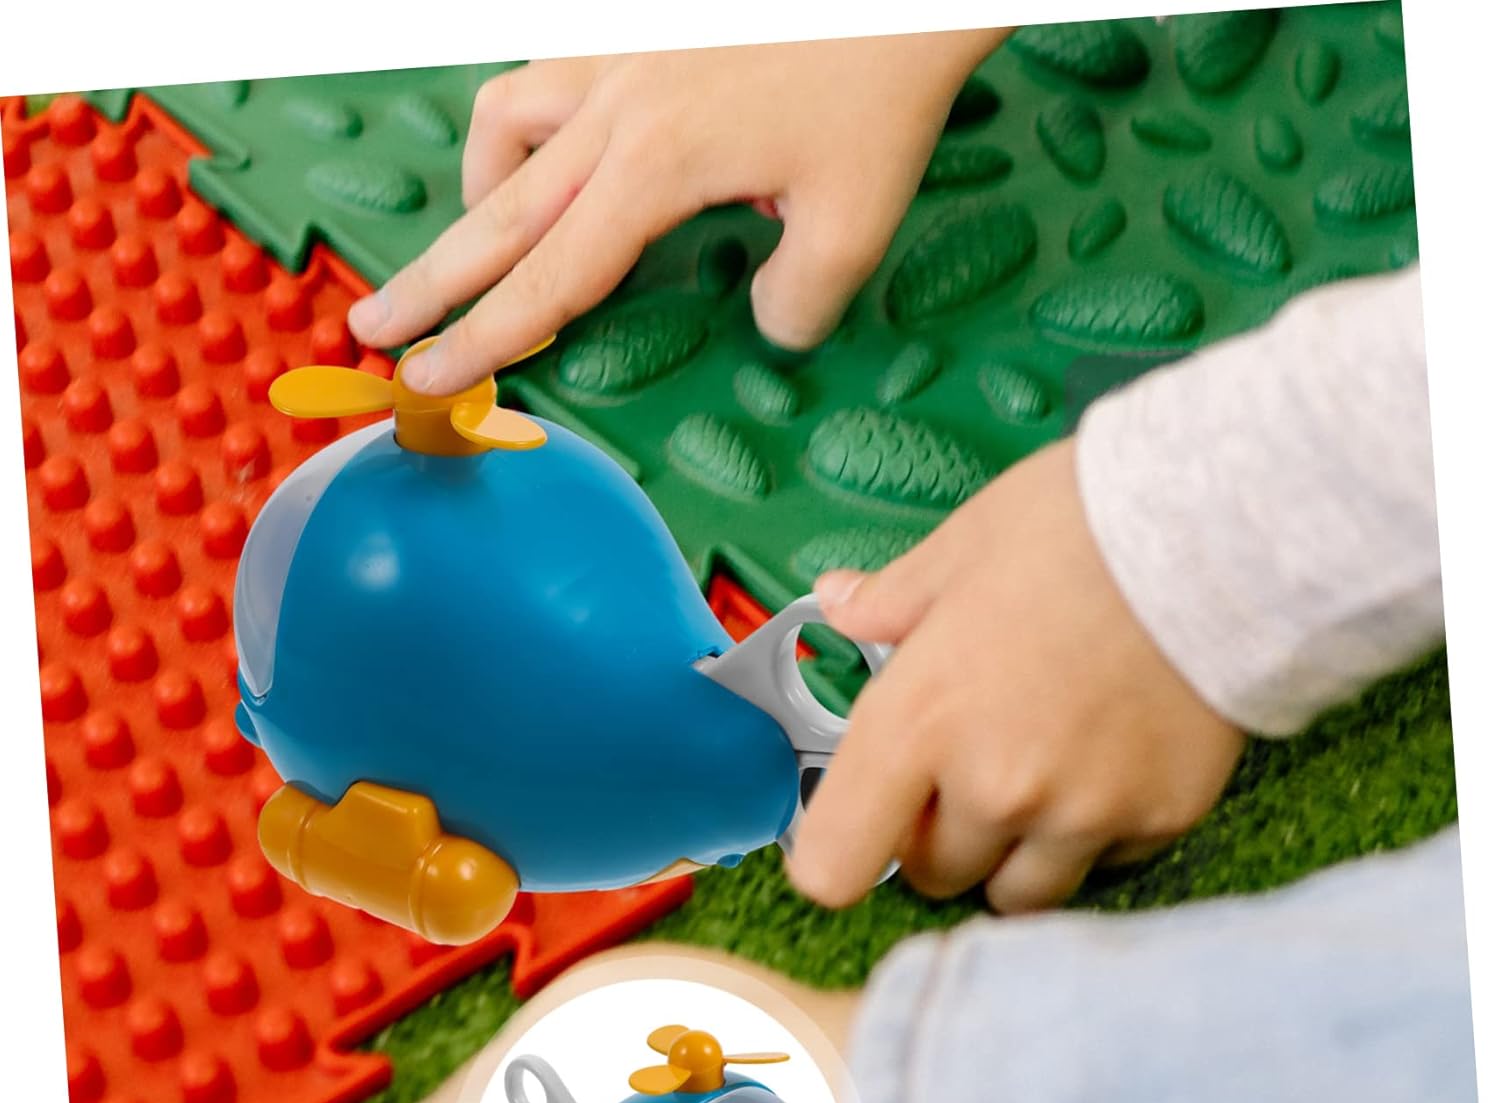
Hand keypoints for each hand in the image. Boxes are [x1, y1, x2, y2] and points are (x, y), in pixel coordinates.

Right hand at [348, 32, 1009, 394]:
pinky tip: (553, 153)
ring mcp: (617, 59)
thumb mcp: (856, 225)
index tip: (426, 379)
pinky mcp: (634, 31)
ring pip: (505, 124)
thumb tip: (763, 326)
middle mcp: (614, 112)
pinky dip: (526, 125)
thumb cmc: (880, 93)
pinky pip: (544, 76)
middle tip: (372, 327)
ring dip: (482, 191)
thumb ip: (796, 302)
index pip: (549, 279)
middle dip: (429, 281)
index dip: (484, 340)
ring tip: (482, 237)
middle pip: (494, 212)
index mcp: (654, 169)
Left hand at [787, 437, 1247, 913]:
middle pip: (933, 878)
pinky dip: (1093, 832)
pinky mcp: (1159, 820)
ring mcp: (1081, 814)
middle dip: (936, 837)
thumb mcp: (959, 549)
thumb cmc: (1077, 526)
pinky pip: (1102, 864)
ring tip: (1038, 774)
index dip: (835, 855)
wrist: (1226, 528)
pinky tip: (1109, 759)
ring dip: (1010, 854)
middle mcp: (993, 788)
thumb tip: (836, 603)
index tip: (855, 828)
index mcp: (918, 723)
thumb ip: (886, 600)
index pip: (834, 866)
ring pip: (1018, 894)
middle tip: (964, 767)